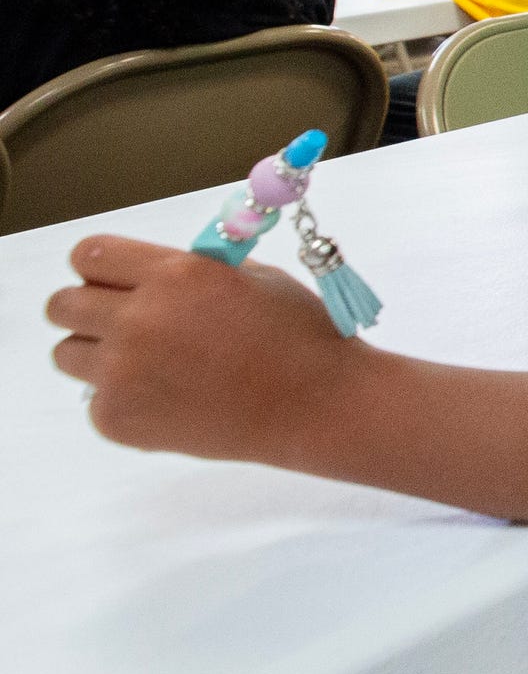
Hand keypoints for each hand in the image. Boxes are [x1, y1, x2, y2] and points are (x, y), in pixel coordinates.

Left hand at [50, 238, 363, 459]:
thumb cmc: (300, 337)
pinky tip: (172, 399)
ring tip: (151, 366)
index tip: (115, 280)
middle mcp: (138, 320)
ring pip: (66, 354)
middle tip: (126, 324)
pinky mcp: (118, 419)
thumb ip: (188, 270)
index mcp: (173, 275)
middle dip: (89, 310)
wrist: (319, 406)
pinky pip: (94, 400)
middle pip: (61, 305)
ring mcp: (122, 374)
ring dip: (99, 355)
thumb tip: (147, 271)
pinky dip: (125, 400)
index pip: (89, 255)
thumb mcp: (251, 277)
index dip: (101, 267)